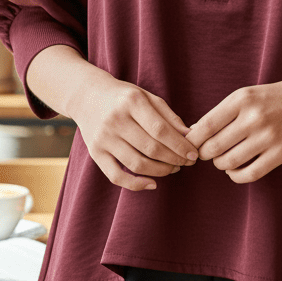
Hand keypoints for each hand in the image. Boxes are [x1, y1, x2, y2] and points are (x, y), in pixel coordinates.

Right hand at [73, 73, 198, 191]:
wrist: (87, 96)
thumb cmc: (124, 97)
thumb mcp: (147, 97)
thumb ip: (169, 116)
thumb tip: (190, 136)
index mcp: (132, 102)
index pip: (161, 130)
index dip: (180, 145)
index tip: (194, 154)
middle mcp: (116, 120)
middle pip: (151, 148)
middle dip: (174, 159)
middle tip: (187, 163)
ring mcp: (104, 138)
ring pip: (137, 164)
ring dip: (160, 171)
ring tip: (173, 168)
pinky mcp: (95, 153)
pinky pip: (116, 176)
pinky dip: (136, 184)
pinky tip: (152, 183)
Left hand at [185, 75, 281, 183]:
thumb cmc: (277, 98)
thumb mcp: (249, 95)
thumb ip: (223, 112)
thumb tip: (193, 132)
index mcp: (242, 99)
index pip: (205, 125)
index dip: (193, 140)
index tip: (192, 144)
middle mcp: (254, 117)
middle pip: (213, 147)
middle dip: (205, 155)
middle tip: (208, 154)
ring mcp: (269, 136)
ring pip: (229, 162)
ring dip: (221, 165)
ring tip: (224, 159)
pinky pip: (250, 173)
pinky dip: (237, 176)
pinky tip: (236, 170)